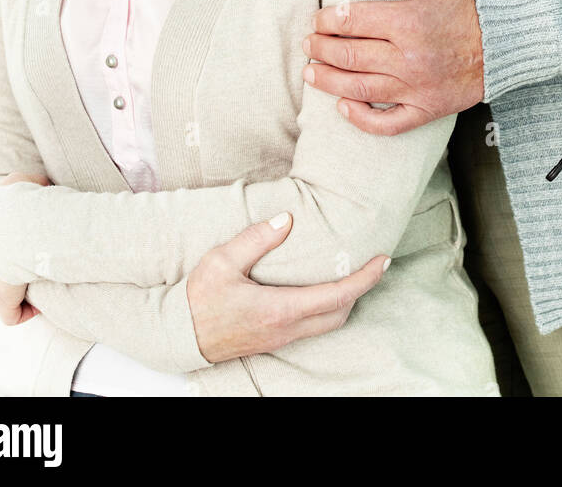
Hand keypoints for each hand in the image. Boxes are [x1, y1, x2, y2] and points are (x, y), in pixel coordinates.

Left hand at [0, 171, 50, 323]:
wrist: (18, 226)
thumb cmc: (15, 203)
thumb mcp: (17, 182)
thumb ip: (21, 182)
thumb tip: (39, 183)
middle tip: (12, 259)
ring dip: (3, 290)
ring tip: (25, 282)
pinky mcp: (2, 300)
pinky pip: (11, 316)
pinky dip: (22, 313)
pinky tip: (37, 306)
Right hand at [186, 213, 389, 362]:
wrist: (179, 335)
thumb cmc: (199, 298)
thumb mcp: (222, 260)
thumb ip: (256, 239)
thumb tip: (286, 220)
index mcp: (279, 309)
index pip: (336, 296)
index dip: (364, 279)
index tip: (382, 261)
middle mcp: (286, 328)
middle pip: (340, 314)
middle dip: (362, 289)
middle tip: (374, 264)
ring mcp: (280, 338)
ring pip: (328, 324)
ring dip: (346, 300)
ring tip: (354, 273)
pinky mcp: (274, 340)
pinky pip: (313, 327)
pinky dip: (328, 308)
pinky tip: (324, 289)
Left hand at [301, 0, 483, 134]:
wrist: (505, 41)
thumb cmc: (465, 1)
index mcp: (408, 22)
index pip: (352, 21)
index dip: (328, 20)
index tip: (319, 19)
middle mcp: (408, 58)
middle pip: (350, 55)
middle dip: (321, 49)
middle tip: (309, 44)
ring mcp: (416, 88)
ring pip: (359, 89)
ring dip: (329, 81)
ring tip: (311, 73)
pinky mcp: (426, 109)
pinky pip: (387, 123)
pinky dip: (361, 119)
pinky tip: (343, 107)